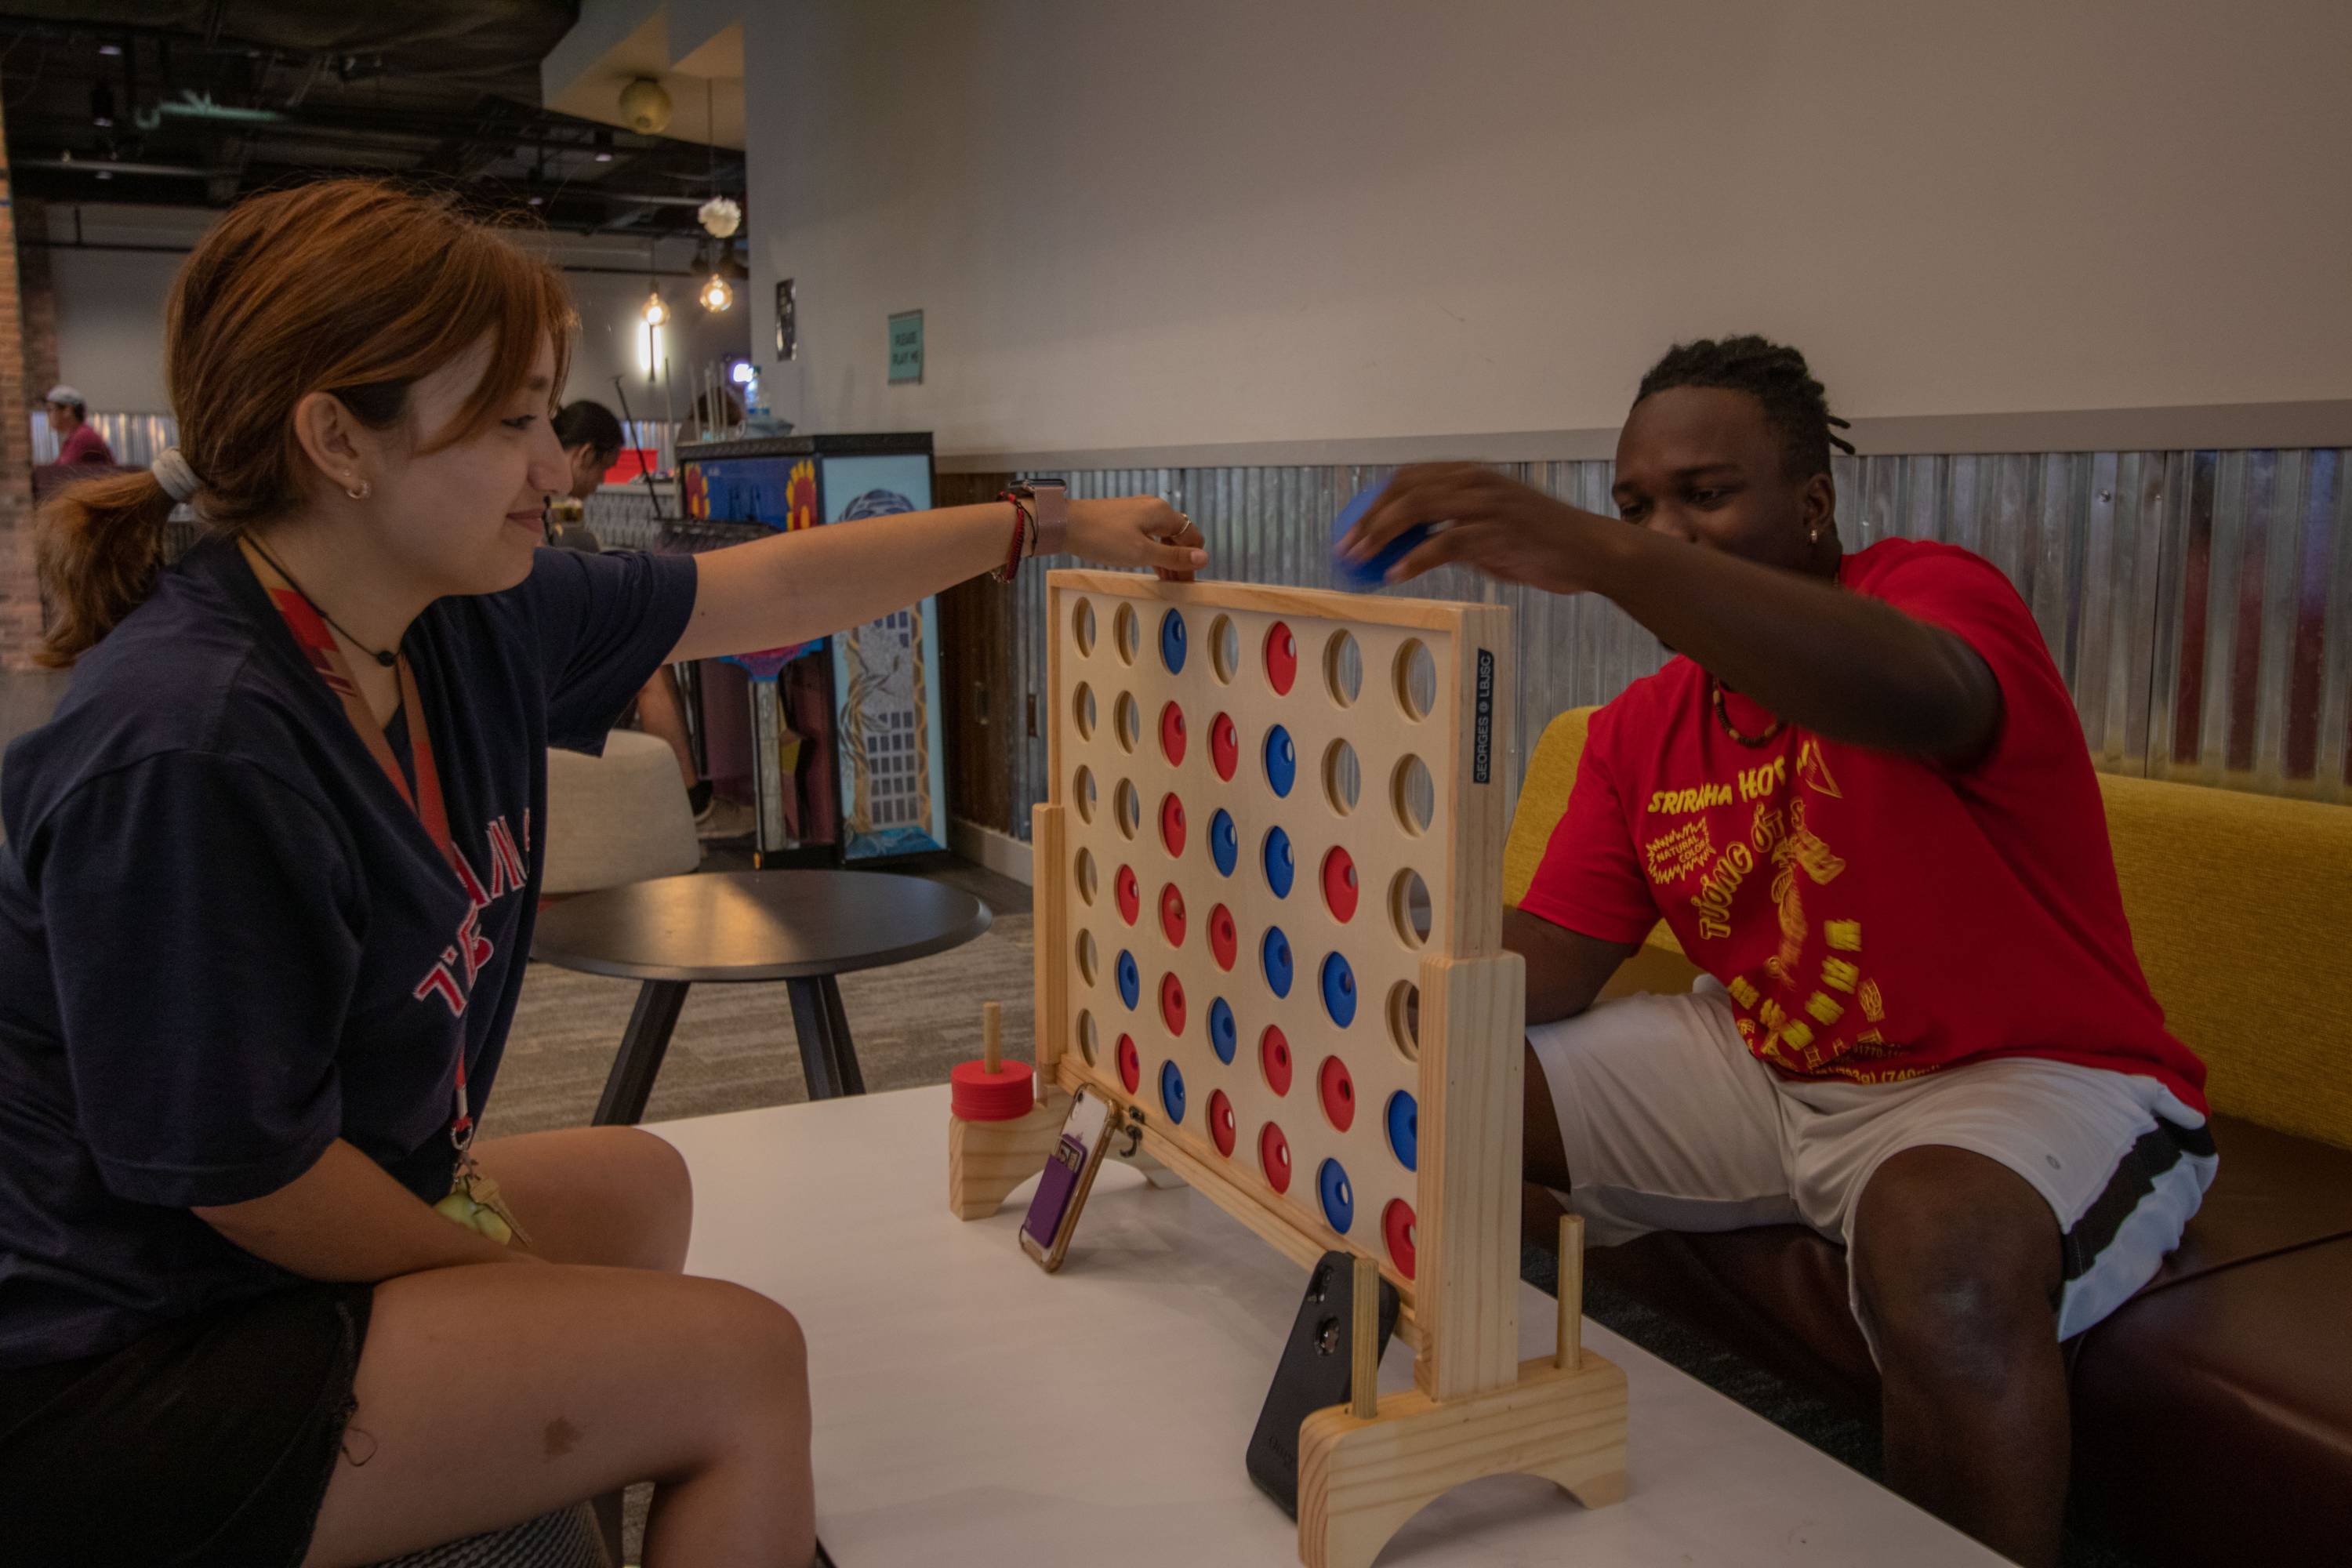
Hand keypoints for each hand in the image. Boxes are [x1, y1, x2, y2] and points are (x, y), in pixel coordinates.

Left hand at [1063, 496, 1208, 580]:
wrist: (1065, 524)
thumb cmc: (1102, 537)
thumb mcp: (1141, 552)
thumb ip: (1173, 557)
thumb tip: (1204, 558)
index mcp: (1162, 513)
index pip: (1192, 536)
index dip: (1194, 560)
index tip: (1190, 582)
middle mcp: (1153, 508)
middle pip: (1178, 537)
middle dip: (1182, 561)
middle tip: (1180, 587)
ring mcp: (1138, 513)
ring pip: (1163, 538)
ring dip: (1168, 559)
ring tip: (1168, 583)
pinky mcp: (1125, 520)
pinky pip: (1148, 537)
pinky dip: (1153, 553)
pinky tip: (1153, 569)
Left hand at [1339, 463, 1622, 593]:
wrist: (1589, 551)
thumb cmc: (1541, 544)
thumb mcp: (1489, 534)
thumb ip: (1452, 534)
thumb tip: (1410, 551)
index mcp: (1471, 475)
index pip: (1408, 478)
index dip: (1374, 502)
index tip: (1352, 529)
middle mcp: (1476, 481)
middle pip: (1405, 490)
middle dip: (1370, 519)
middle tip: (1347, 549)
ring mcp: (1487, 503)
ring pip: (1419, 508)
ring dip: (1383, 536)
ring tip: (1362, 560)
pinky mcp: (1499, 531)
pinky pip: (1446, 542)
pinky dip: (1416, 558)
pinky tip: (1396, 574)